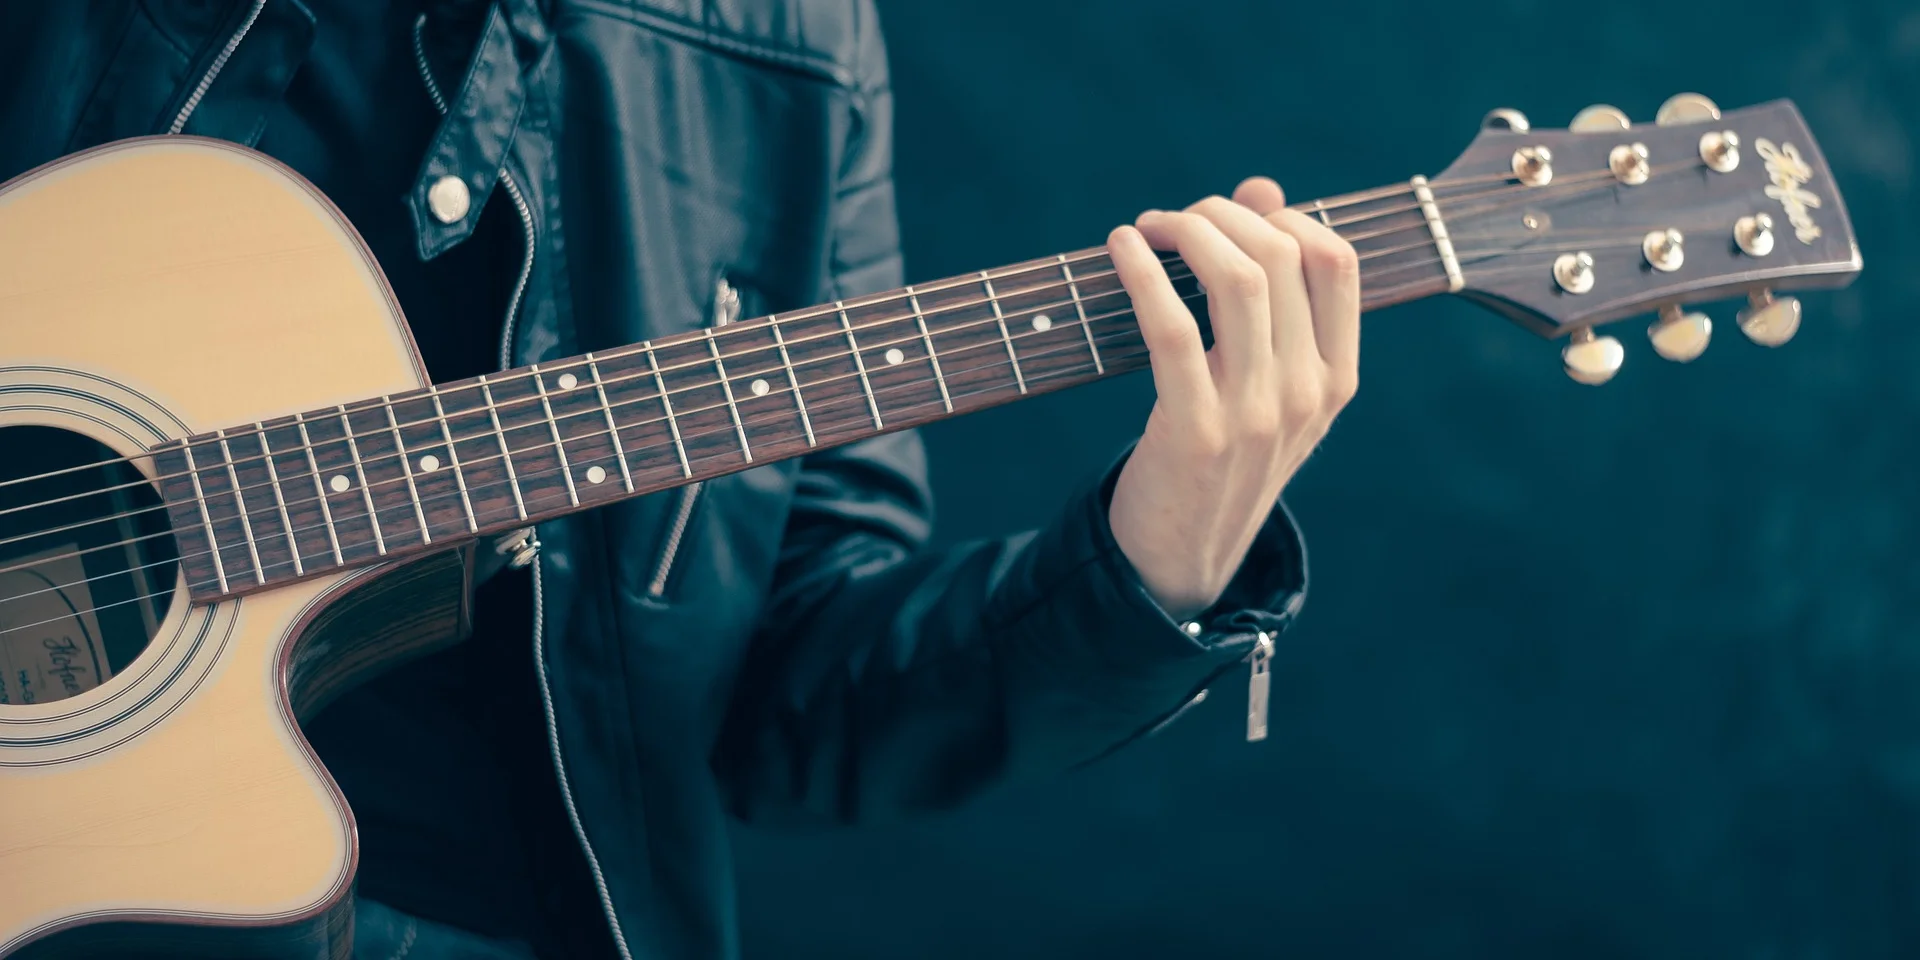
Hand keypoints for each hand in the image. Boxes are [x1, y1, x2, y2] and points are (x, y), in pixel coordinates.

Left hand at [1106, 177, 1359, 619]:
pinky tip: (1121, 248)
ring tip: (1148, 227)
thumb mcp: (1266, 381)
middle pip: (1281, 257)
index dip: (1282, 216)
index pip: (1337, 262)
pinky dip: (1141, 272)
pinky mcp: (1195, 430)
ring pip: (1238, 280)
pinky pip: (1171, 327)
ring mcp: (1256, 415)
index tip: (1232, 213)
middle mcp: (1307, 394)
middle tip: (1174, 219)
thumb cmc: (1220, 454)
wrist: (1182, 556)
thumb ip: (1273, 293)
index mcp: (1337, 379)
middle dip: (1221, 214)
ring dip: (1187, 231)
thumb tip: (1262, 189)